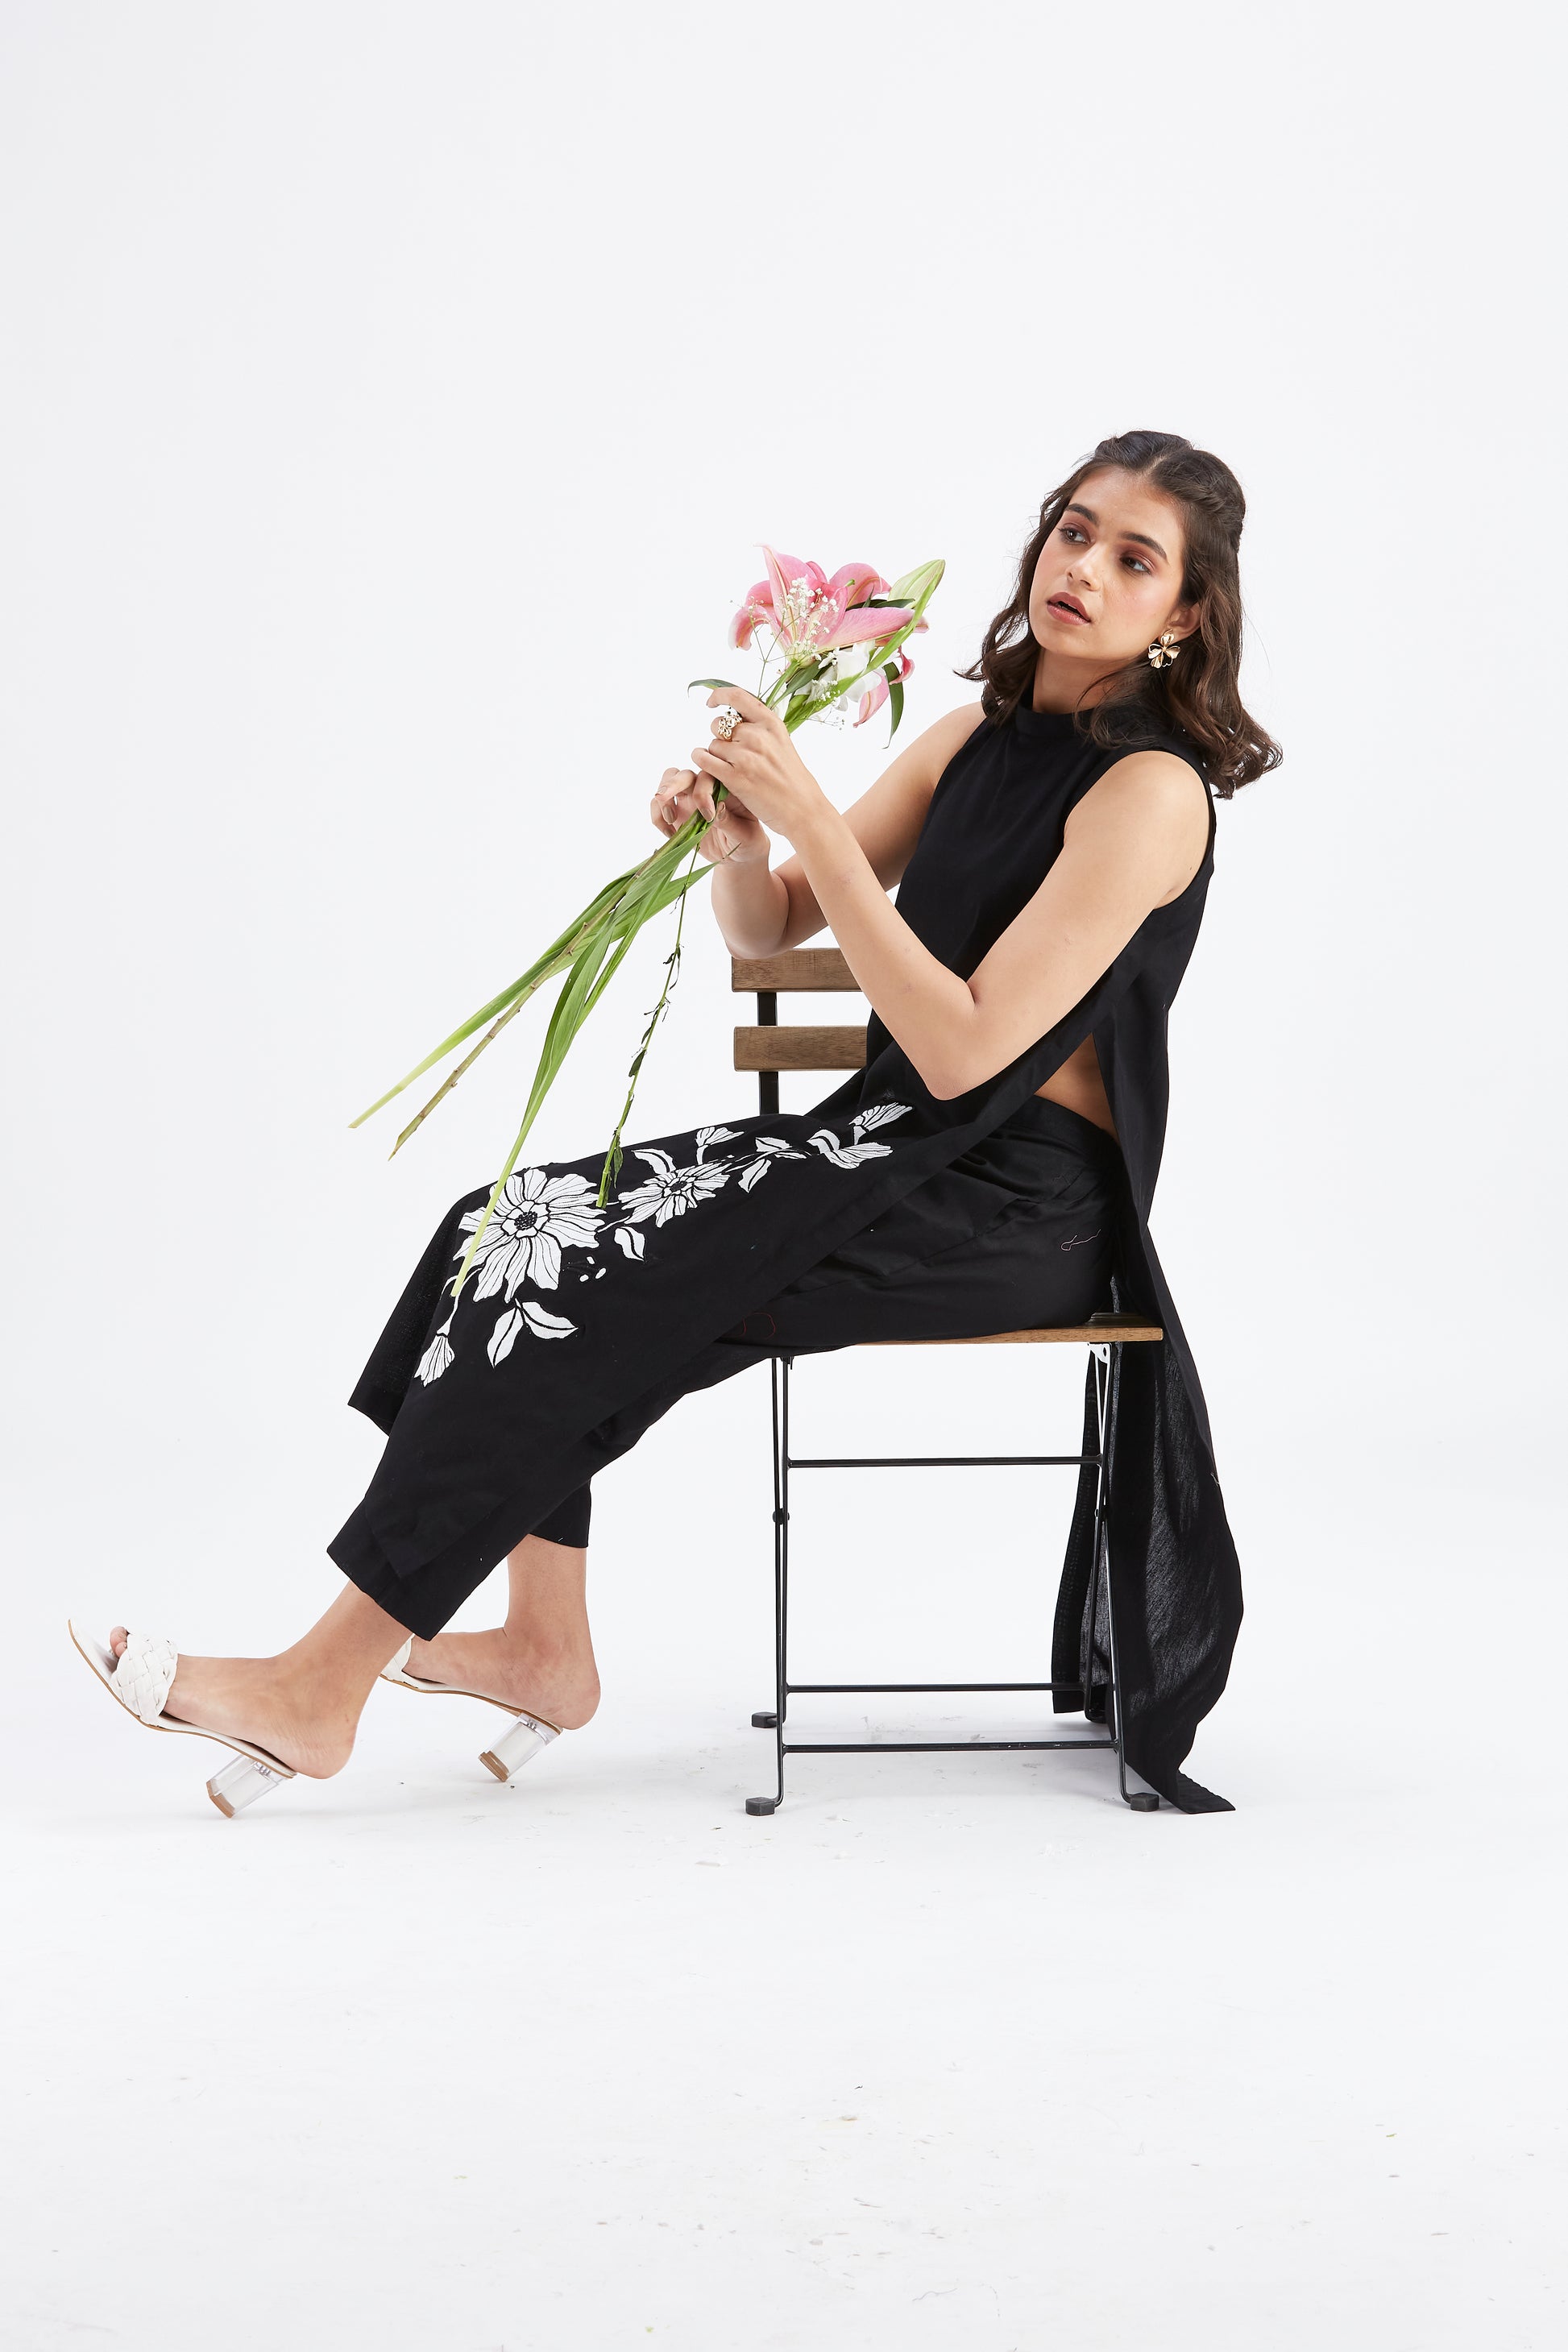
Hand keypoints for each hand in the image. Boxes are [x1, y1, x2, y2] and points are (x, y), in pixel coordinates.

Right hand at [649, 765, 769, 867]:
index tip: (708, 817)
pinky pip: (658, 806)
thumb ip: (731, 822)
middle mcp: (705, 788)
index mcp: (725, 787)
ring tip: (669, 818)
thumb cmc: (749, 841)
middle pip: (683, 774)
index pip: (708, 777)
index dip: (703, 793)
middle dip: (671, 784)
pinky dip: (657, 817)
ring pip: (668, 782)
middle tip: (663, 798)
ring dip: (662, 797)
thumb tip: (717, 809)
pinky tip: (670, 834)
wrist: (739, 857)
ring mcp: (689, 799)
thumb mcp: (747, 835)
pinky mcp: (677, 813)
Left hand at [690, 687, 826, 846]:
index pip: (737, 696)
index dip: (719, 695)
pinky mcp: (735, 777)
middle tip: (731, 754)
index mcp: (771, 723)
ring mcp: (745, 756)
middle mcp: (758, 735)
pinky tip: (708, 767)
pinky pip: (705, 761)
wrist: (803, 810)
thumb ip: (759, 729)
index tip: (711, 702)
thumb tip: (734, 720)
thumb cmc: (792, 780)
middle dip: (720, 738)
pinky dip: (702, 762)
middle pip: (718, 725)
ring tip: (731, 770)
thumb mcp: (782, 743)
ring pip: (712, 745)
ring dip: (715, 756)